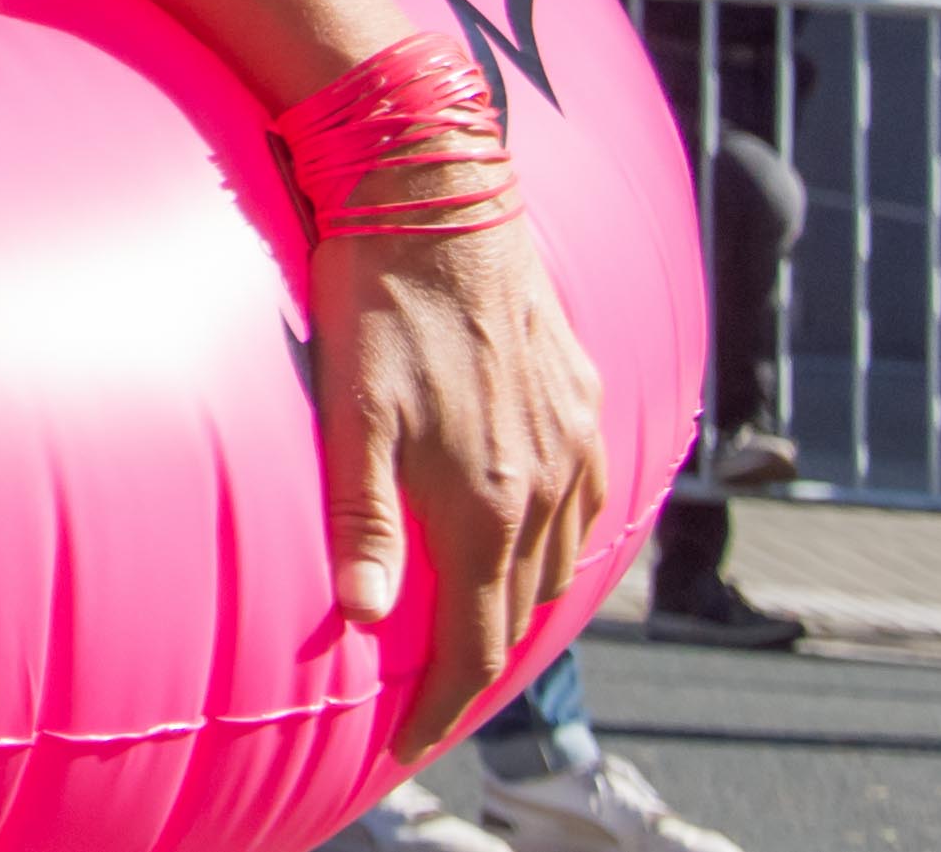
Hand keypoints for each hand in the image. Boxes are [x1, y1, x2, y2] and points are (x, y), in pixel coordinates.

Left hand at [313, 215, 610, 761]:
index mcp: (487, 502)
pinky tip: (537, 529)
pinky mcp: (584, 393)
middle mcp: (547, 483)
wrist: (438, 196)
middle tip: (439, 697)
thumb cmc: (376, 298)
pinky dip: (563, 535)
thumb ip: (361, 520)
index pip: (478, 641)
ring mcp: (575, 438)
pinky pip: (590, 493)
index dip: (445, 704)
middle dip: (484, 663)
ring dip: (527, 599)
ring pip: (565, 555)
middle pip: (524, 608)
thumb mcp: (350, 412)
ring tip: (485, 625)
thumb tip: (366, 620)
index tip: (411, 745)